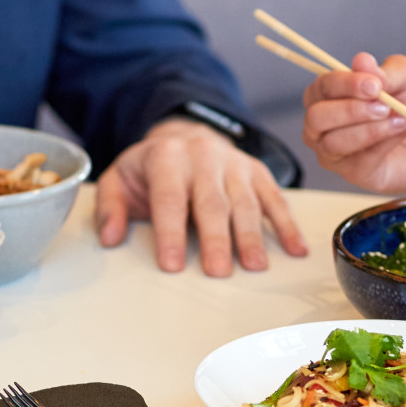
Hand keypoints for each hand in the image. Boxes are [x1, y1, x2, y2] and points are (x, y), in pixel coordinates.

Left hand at [94, 118, 306, 275]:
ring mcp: (234, 164)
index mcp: (166, 158)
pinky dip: (287, 224)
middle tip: (218, 271)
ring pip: (245, 202)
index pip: (169, 198)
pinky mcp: (257, 172)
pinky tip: (295, 249)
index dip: (171, 232)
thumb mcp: (119, 179)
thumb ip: (110, 207)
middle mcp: (203, 157)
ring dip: (251, 236)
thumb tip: (110, 238)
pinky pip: (275, 198)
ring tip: (255, 266)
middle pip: (211, 202)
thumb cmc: (152, 168)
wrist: (186, 134)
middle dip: (216, 238)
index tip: (172, 264)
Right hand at [302, 52, 405, 192]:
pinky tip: (405, 127)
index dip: (345, 84)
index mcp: (326, 96)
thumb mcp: (403, 78)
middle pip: (316, 118)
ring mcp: (334, 154)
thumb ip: (381, 72)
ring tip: (400, 118)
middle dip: (350, 110)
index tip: (375, 85)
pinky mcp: (355, 174)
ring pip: (334, 142)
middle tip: (384, 106)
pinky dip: (386, 140)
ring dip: (370, 129)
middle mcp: (321, 127)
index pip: (321, 88)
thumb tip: (361, 60)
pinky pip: (362, 159)